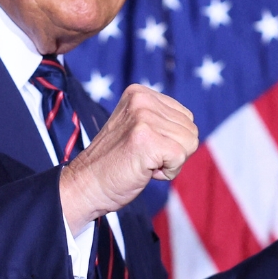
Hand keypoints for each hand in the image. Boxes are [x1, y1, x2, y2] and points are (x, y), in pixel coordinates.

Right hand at [59, 84, 199, 233]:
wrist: (86, 185)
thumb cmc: (115, 163)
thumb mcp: (137, 128)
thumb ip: (160, 120)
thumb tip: (192, 126)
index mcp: (140, 93)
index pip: (186, 117)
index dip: (171, 140)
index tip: (144, 147)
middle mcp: (142, 100)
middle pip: (191, 130)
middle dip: (174, 151)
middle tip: (143, 157)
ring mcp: (144, 118)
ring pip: (190, 144)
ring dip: (170, 162)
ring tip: (143, 162)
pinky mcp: (148, 139)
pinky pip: (181, 158)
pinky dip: (168, 172)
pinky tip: (145, 170)